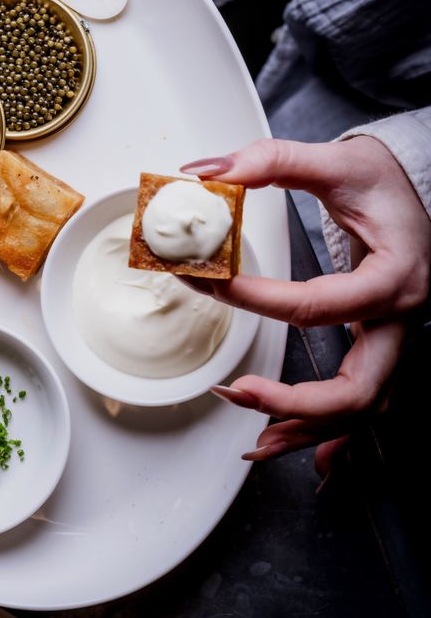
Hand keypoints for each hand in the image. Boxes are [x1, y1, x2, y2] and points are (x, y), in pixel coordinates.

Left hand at [180, 136, 430, 477]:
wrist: (421, 191)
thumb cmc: (385, 181)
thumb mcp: (336, 161)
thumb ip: (272, 162)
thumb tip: (209, 174)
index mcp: (394, 276)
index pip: (320, 305)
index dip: (258, 301)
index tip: (209, 284)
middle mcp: (402, 318)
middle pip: (362, 389)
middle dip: (297, 402)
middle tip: (237, 392)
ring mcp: (397, 339)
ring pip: (363, 408)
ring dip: (309, 428)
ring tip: (256, 440)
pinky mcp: (383, 346)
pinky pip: (365, 404)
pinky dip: (335, 435)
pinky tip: (305, 455)